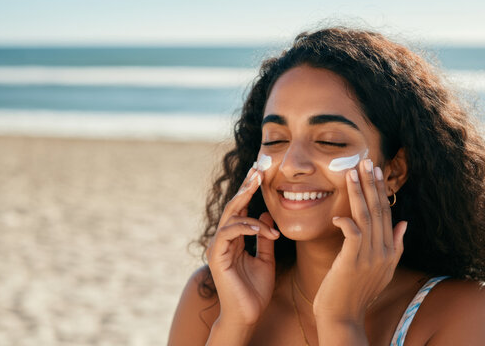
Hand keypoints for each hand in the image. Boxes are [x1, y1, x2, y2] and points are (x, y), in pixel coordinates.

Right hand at [206, 166, 279, 325]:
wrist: (248, 315)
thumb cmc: (256, 290)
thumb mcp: (267, 259)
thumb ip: (265, 238)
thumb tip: (266, 215)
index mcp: (234, 240)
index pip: (240, 210)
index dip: (249, 191)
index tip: (261, 174)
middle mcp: (223, 241)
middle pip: (233, 207)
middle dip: (245, 187)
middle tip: (258, 170)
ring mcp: (218, 247)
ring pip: (230, 217)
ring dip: (249, 207)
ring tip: (264, 199)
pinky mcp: (216, 256)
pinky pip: (229, 233)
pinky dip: (245, 227)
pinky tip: (259, 228)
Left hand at [313, 159, 407, 324]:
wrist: (343, 317)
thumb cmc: (356, 293)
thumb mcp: (382, 270)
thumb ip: (395, 246)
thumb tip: (405, 223)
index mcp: (390, 251)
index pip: (386, 214)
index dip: (380, 191)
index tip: (375, 171)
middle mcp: (383, 252)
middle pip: (379, 211)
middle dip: (371, 184)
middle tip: (366, 162)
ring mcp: (369, 257)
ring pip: (365, 217)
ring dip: (358, 193)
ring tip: (351, 173)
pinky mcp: (352, 262)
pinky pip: (352, 234)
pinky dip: (346, 221)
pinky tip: (338, 214)